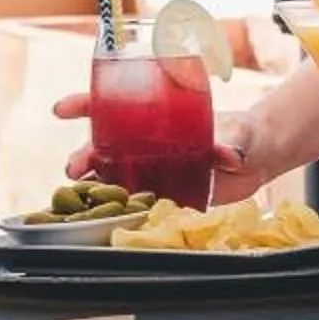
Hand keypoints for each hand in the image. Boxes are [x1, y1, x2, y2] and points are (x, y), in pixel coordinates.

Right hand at [48, 93, 250, 188]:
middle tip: (75, 168)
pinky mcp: (165, 192)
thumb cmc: (243, 133)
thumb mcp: (236, 134)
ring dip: (95, 184)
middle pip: (103, 144)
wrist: (257, 157)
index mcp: (156, 115)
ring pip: (114, 174)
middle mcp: (148, 140)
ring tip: (84, 196)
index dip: (83, 105)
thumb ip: (230, 144)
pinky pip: (137, 200)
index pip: (111, 104)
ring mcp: (155, 167)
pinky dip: (122, 207)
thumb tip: (228, 155)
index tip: (61, 110)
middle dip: (83, 155)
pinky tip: (113, 214)